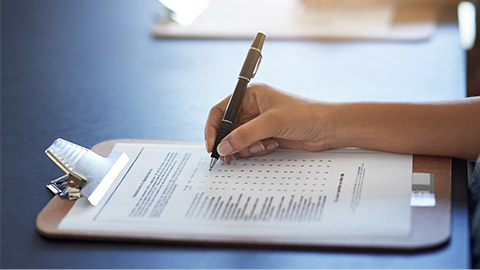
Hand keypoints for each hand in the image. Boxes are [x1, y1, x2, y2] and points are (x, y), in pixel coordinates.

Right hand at [204, 83, 332, 162]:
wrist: (328, 128)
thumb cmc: (305, 115)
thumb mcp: (271, 123)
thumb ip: (244, 135)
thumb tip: (223, 146)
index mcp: (251, 95)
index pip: (221, 110)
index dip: (213, 127)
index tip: (212, 145)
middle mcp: (252, 107)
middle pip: (228, 128)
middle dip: (229, 142)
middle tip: (228, 156)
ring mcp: (259, 122)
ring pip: (238, 139)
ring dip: (245, 147)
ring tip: (261, 147)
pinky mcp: (267, 135)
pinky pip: (250, 146)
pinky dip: (256, 150)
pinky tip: (271, 146)